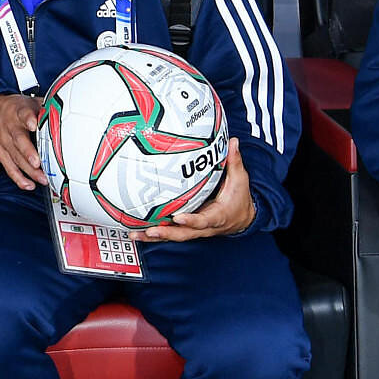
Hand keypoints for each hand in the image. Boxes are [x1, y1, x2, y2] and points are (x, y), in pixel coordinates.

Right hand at [0, 93, 46, 189]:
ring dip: (29, 170)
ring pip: (15, 157)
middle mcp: (10, 127)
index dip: (28, 119)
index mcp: (18, 112)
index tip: (35, 124)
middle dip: (28, 152)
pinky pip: (9, 168)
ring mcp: (4, 142)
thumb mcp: (30, 102)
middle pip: (18, 140)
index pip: (23, 114)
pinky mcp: (1, 154)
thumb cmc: (16, 108)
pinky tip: (30, 184)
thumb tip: (67, 111)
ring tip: (42, 178)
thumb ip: (46, 107)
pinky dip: (19, 178)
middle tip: (38, 162)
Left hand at [134, 140, 255, 240]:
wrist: (242, 219)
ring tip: (135, 234)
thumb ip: (234, 161)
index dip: (191, 221)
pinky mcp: (187, 229)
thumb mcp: (240, 180)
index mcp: (217, 216)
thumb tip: (232, 141)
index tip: (178, 217)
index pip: (204, 220)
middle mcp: (204, 227)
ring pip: (174, 236)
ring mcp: (194, 230)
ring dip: (154, 237)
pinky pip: (170, 234)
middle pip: (184, 234)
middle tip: (150, 230)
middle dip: (167, 233)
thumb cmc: (239, 199)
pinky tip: (137, 232)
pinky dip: (153, 235)